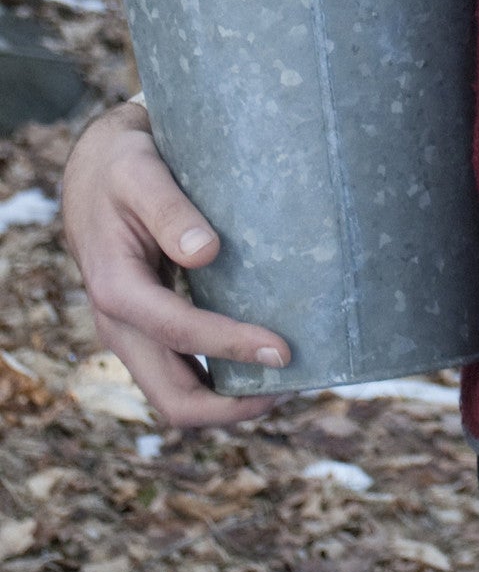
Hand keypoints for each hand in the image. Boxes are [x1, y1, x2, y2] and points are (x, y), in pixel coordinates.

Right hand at [61, 100, 290, 427]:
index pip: (179, 334)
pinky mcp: (148, 329)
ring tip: (285, 382)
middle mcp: (119, 324)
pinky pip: (181, 372)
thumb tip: (205, 252)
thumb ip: (169, 209)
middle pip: (173, 398)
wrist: (94, 171)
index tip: (283, 349)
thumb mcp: (141, 172)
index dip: (232, 347)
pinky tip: (258, 361)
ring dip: (228, 401)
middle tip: (291, 385)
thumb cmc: (122, 165)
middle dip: (232, 406)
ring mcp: (132, 333)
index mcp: (116, 289)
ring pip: (177, 395)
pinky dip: (218, 380)